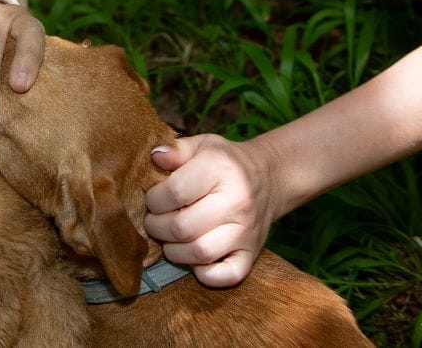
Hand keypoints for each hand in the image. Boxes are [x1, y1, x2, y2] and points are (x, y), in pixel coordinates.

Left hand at [142, 135, 277, 287]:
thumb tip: (154, 158)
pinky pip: (227, 276)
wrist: (269, 178)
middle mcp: (236, 202)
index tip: (152, 199)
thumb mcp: (203, 145)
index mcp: (221, 169)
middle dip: (157, 227)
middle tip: (154, 221)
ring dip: (174, 251)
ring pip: (199, 253)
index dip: (153, 199)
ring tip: (170, 238)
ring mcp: (246, 231)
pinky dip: (205, 274)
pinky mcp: (252, 254)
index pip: (174, 192)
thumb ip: (176, 150)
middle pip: (182, 227)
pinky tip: (194, 260)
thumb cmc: (227, 162)